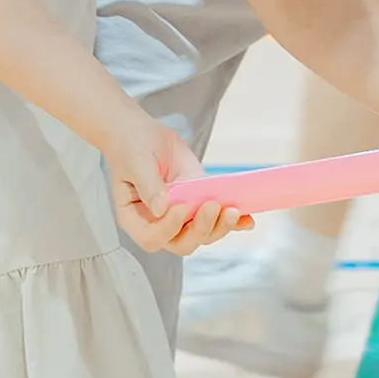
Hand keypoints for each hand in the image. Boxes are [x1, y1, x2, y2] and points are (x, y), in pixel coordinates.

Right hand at [104, 114, 250, 255]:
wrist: (144, 134)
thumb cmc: (131, 148)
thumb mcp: (136, 162)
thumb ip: (148, 185)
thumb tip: (163, 208)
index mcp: (136, 218)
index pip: (153, 238)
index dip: (169, 229)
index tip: (182, 206)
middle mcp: (159, 223)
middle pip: (182, 242)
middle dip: (201, 229)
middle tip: (213, 205)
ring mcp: (181, 216)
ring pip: (203, 235)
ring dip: (220, 226)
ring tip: (233, 210)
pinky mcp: (199, 204)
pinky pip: (217, 219)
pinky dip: (235, 222)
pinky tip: (247, 220)